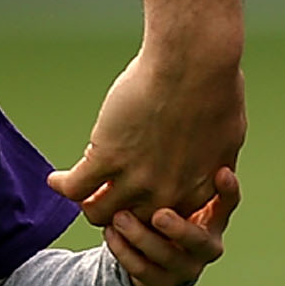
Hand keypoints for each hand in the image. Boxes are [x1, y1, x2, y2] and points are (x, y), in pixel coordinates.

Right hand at [48, 44, 245, 227]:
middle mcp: (165, 194)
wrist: (194, 62)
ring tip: (80, 189)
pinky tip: (56, 180)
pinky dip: (62, 185)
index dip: (149, 209)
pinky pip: (75, 187)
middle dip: (118, 213)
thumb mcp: (228, 136)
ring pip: (97, 212)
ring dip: (88, 202)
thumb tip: (214, 168)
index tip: (138, 197)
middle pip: (131, 223)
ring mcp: (135, 179)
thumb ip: (215, 162)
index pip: (165, 221)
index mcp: (196, 191)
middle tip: (105, 197)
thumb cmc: (216, 86)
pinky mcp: (106, 157)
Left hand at [103, 167, 239, 285]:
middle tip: (159, 214)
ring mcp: (184, 264)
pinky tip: (110, 232)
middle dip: (178, 228)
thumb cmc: (161, 191)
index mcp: (214, 214)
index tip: (221, 172)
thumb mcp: (173, 174)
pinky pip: (142, 270)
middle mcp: (205, 242)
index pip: (228, 202)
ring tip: (119, 218)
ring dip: (142, 237)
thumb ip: (177, 159)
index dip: (227, 191)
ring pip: (167, 256)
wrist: (150, 246)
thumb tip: (173, 121)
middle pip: (200, 240)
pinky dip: (125, 251)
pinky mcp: (160, 280)